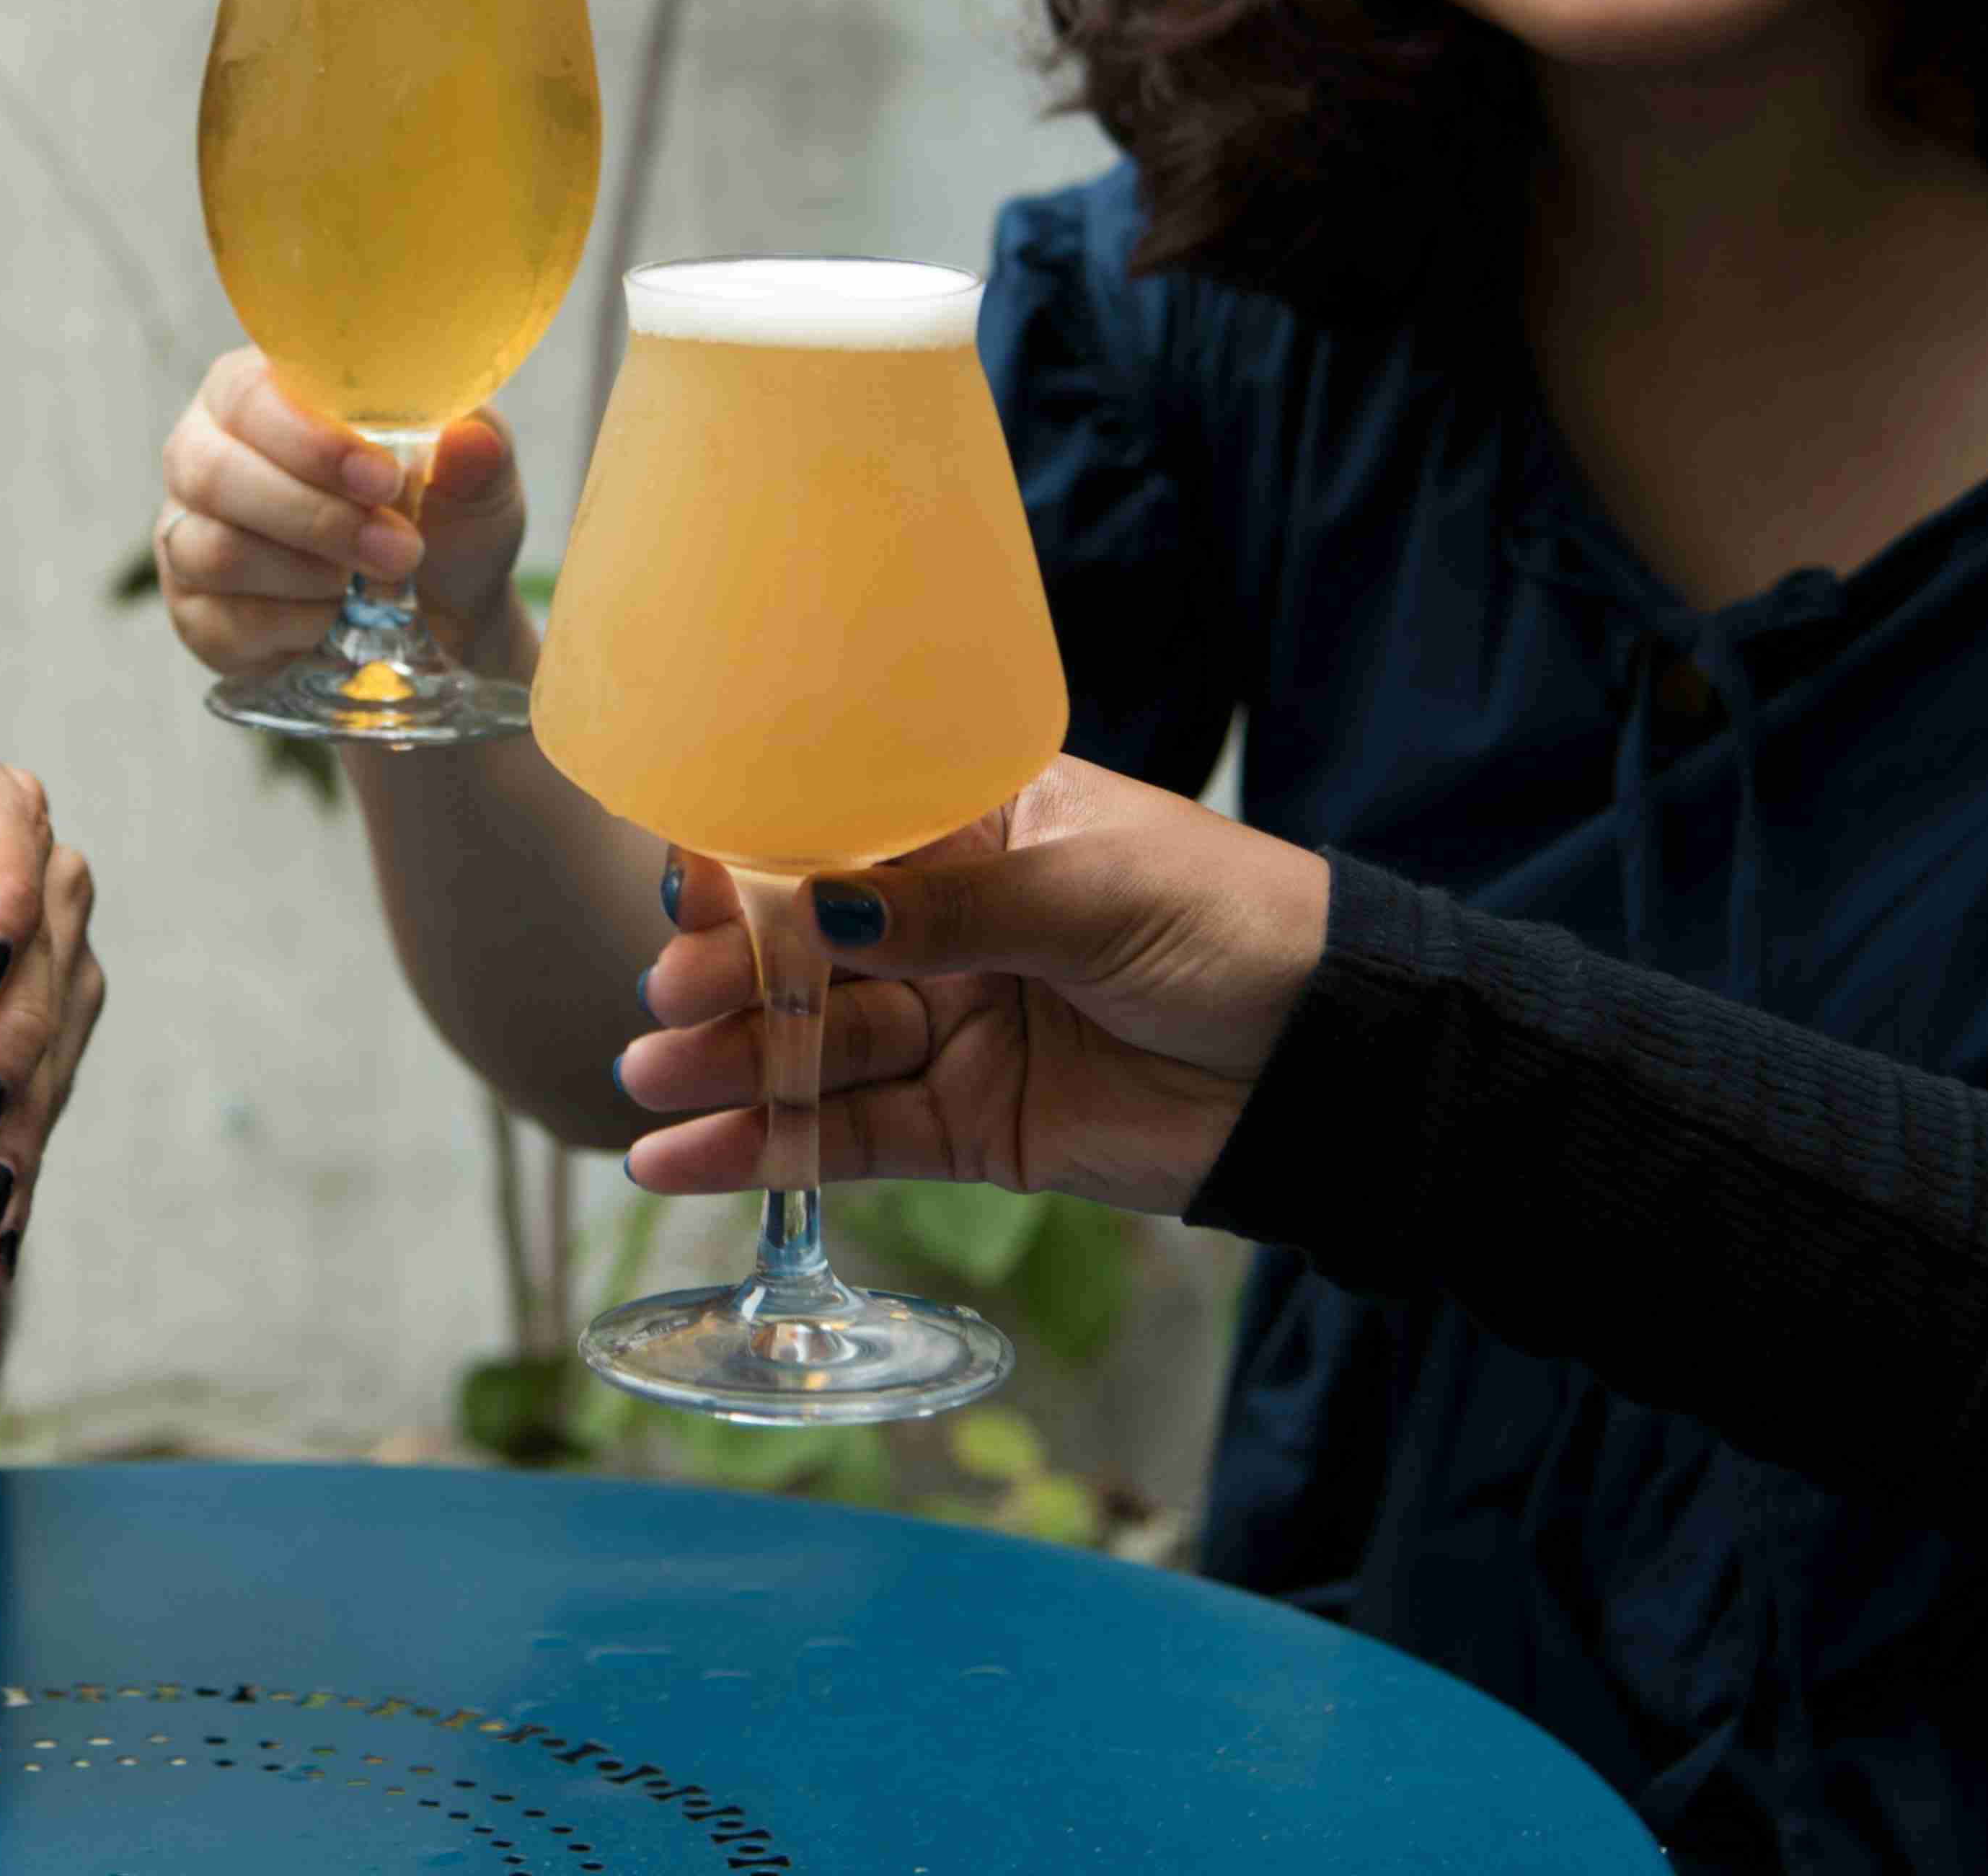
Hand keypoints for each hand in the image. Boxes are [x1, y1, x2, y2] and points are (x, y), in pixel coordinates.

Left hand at [0, 742, 103, 1288]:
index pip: (5, 821)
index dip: (3, 895)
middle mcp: (19, 867)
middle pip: (45, 950)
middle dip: (10, 1048)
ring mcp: (46, 954)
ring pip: (59, 1037)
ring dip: (22, 1127)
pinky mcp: (50, 1034)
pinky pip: (53, 1103)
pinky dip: (20, 1179)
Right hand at [153, 349, 531, 675]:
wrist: (442, 616)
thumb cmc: (444, 521)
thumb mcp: (477, 483)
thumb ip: (477, 453)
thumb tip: (466, 441)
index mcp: (261, 392)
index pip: (249, 395)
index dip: (310, 440)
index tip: (383, 480)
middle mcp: (205, 454)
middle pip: (213, 473)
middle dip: (313, 517)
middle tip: (397, 550)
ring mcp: (188, 533)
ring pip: (212, 551)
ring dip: (304, 575)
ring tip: (371, 587)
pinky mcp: (193, 610)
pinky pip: (219, 621)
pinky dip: (290, 626)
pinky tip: (335, 622)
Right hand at [616, 757, 1329, 1216]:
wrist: (1338, 1063)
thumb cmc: (1237, 929)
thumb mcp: (1096, 894)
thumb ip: (954, 908)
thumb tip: (820, 902)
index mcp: (977, 829)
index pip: (836, 835)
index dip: (755, 865)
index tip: (686, 893)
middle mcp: (946, 925)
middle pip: (807, 951)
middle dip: (729, 977)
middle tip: (671, 1003)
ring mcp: (952, 1028)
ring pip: (816, 1049)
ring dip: (728, 1068)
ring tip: (648, 1084)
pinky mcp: (968, 1128)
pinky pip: (852, 1138)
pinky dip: (769, 1151)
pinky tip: (682, 1158)